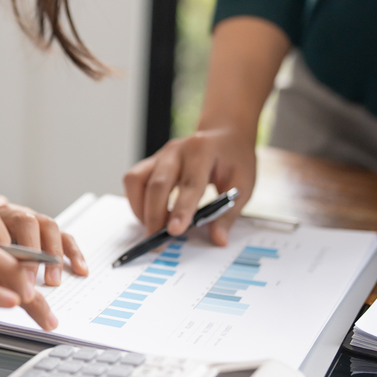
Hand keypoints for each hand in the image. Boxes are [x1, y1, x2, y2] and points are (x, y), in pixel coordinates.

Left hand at [0, 198, 87, 286]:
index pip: (1, 225)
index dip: (6, 248)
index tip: (10, 272)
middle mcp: (17, 213)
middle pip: (28, 223)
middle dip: (33, 252)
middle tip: (30, 280)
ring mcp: (35, 219)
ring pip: (49, 227)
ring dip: (54, 254)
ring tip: (54, 281)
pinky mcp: (48, 231)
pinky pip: (64, 238)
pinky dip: (73, 253)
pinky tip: (81, 270)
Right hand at [124, 127, 256, 245]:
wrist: (224, 134)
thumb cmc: (234, 159)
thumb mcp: (243, 184)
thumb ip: (229, 213)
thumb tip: (218, 240)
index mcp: (202, 150)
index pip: (190, 183)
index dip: (181, 209)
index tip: (174, 232)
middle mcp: (177, 149)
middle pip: (157, 183)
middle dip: (154, 215)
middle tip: (158, 242)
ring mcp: (161, 154)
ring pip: (137, 180)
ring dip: (140, 208)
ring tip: (152, 229)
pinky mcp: (151, 161)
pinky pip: (133, 180)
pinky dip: (136, 201)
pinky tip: (148, 216)